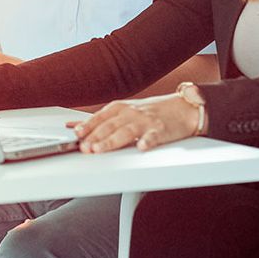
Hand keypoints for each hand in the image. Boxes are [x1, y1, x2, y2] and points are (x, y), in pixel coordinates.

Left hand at [73, 95, 199, 152]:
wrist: (183, 108)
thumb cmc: (152, 111)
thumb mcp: (124, 111)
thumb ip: (100, 119)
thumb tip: (74, 126)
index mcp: (121, 108)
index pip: (101, 117)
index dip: (88, 126)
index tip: (76, 134)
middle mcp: (132, 113)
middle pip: (110, 125)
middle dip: (95, 136)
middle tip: (84, 147)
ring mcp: (146, 122)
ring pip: (127, 131)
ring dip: (112, 140)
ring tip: (100, 149)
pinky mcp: (162, 131)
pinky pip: (154, 136)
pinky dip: (147, 141)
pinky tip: (141, 147)